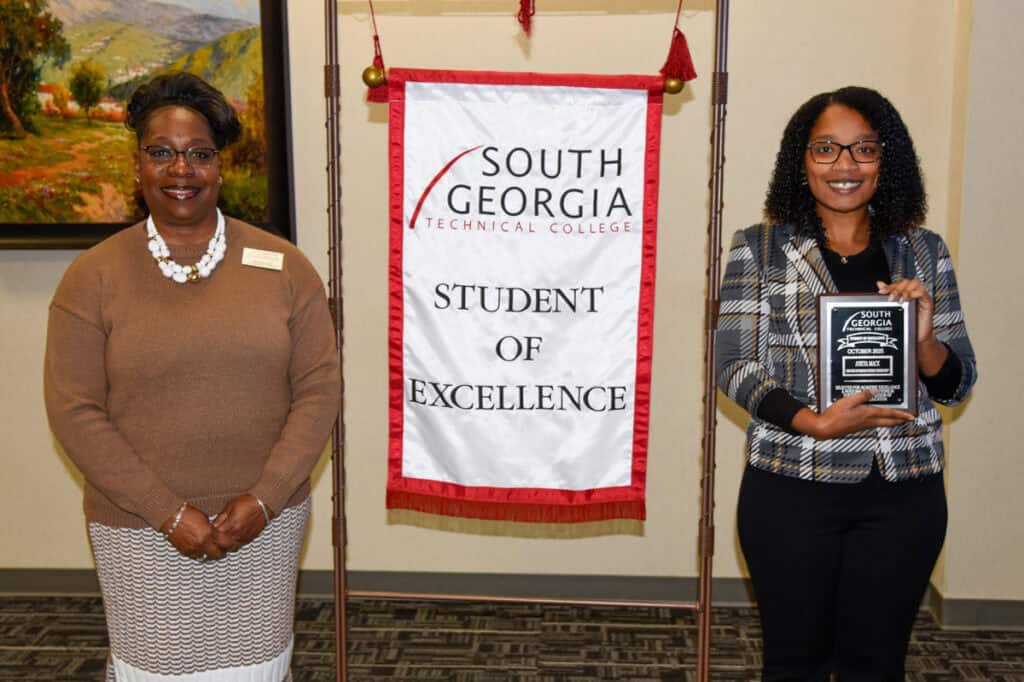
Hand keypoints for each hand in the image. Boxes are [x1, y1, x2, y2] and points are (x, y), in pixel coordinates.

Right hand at [161, 505, 237, 560]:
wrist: (171, 517)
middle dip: (223, 552)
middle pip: (218, 554)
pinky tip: (203, 550)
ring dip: (212, 555)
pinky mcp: (186, 552)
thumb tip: (218, 535)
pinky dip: (202, 554)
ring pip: (207, 557)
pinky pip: (197, 557)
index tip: (233, 544)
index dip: (231, 545)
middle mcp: (202, 543)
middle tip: (225, 549)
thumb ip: (213, 529)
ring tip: (214, 550)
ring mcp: (193, 549)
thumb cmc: (187, 514)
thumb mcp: (206, 520)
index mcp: (209, 533)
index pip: (226, 543)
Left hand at [213, 494, 269, 548]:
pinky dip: (233, 544)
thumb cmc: (249, 502)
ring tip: (222, 539)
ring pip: (230, 548)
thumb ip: (220, 517)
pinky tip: (231, 538)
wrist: (264, 504)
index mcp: (232, 525)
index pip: (215, 536)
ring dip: (224, 545)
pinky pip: (238, 545)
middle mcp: (238, 533)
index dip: (210, 534)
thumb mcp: (230, 506)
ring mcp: (244, 537)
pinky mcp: (249, 539)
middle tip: (213, 537)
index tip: (208, 532)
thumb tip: (213, 525)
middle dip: (216, 542)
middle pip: (222, 545)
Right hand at [793, 388, 914, 439]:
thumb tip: (874, 390)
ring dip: (891, 421)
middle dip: (899, 420)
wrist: (825, 428)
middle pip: (888, 421)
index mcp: (867, 414)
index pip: (888, 414)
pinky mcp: (857, 427)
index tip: (911, 416)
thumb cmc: (834, 415)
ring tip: (897, 419)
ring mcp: (862, 425)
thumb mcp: (847, 401)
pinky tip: (878, 420)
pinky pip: (874, 424)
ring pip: (882, 423)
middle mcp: (867, 421)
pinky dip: (881, 422)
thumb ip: (862, 396)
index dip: (901, 414)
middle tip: (908, 420)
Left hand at [876, 279, 931, 342]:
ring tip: (899, 300)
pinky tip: (907, 300)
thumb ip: (888, 295)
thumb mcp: (894, 308)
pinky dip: (914, 293)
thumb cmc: (907, 322)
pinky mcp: (927, 302)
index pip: (898, 283)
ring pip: (915, 284)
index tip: (881, 292)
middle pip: (906, 282)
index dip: (889, 286)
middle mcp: (914, 292)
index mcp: (906, 293)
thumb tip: (880, 283)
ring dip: (905, 290)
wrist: (916, 336)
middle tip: (890, 298)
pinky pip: (923, 292)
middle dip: (896, 288)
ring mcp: (921, 297)